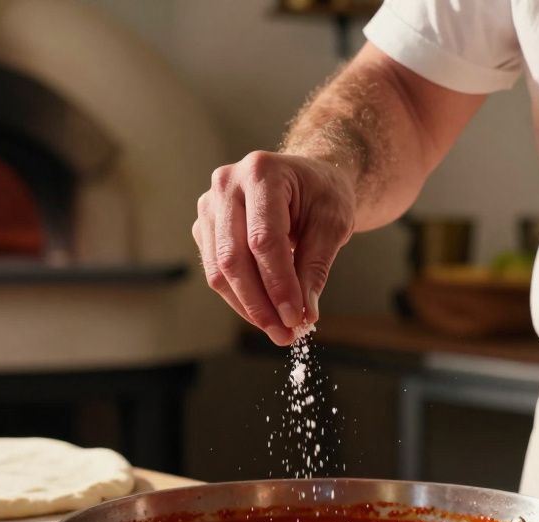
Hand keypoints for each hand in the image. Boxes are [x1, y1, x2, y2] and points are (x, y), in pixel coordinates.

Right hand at [193, 151, 354, 344]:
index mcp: (261, 172)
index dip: (278, 284)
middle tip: (284, 334)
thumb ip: (316, 266)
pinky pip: (216, 272)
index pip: (263, 239)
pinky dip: (240, 298)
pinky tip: (265, 312)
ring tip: (278, 330)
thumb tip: (305, 312)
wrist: (307, 178)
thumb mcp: (333, 223)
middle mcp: (227, 184)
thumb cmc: (322, 194)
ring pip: (219, 270)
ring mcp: (209, 205)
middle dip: (260, 303)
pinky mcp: (205, 227)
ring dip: (248, 307)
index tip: (296, 318)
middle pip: (233, 257)